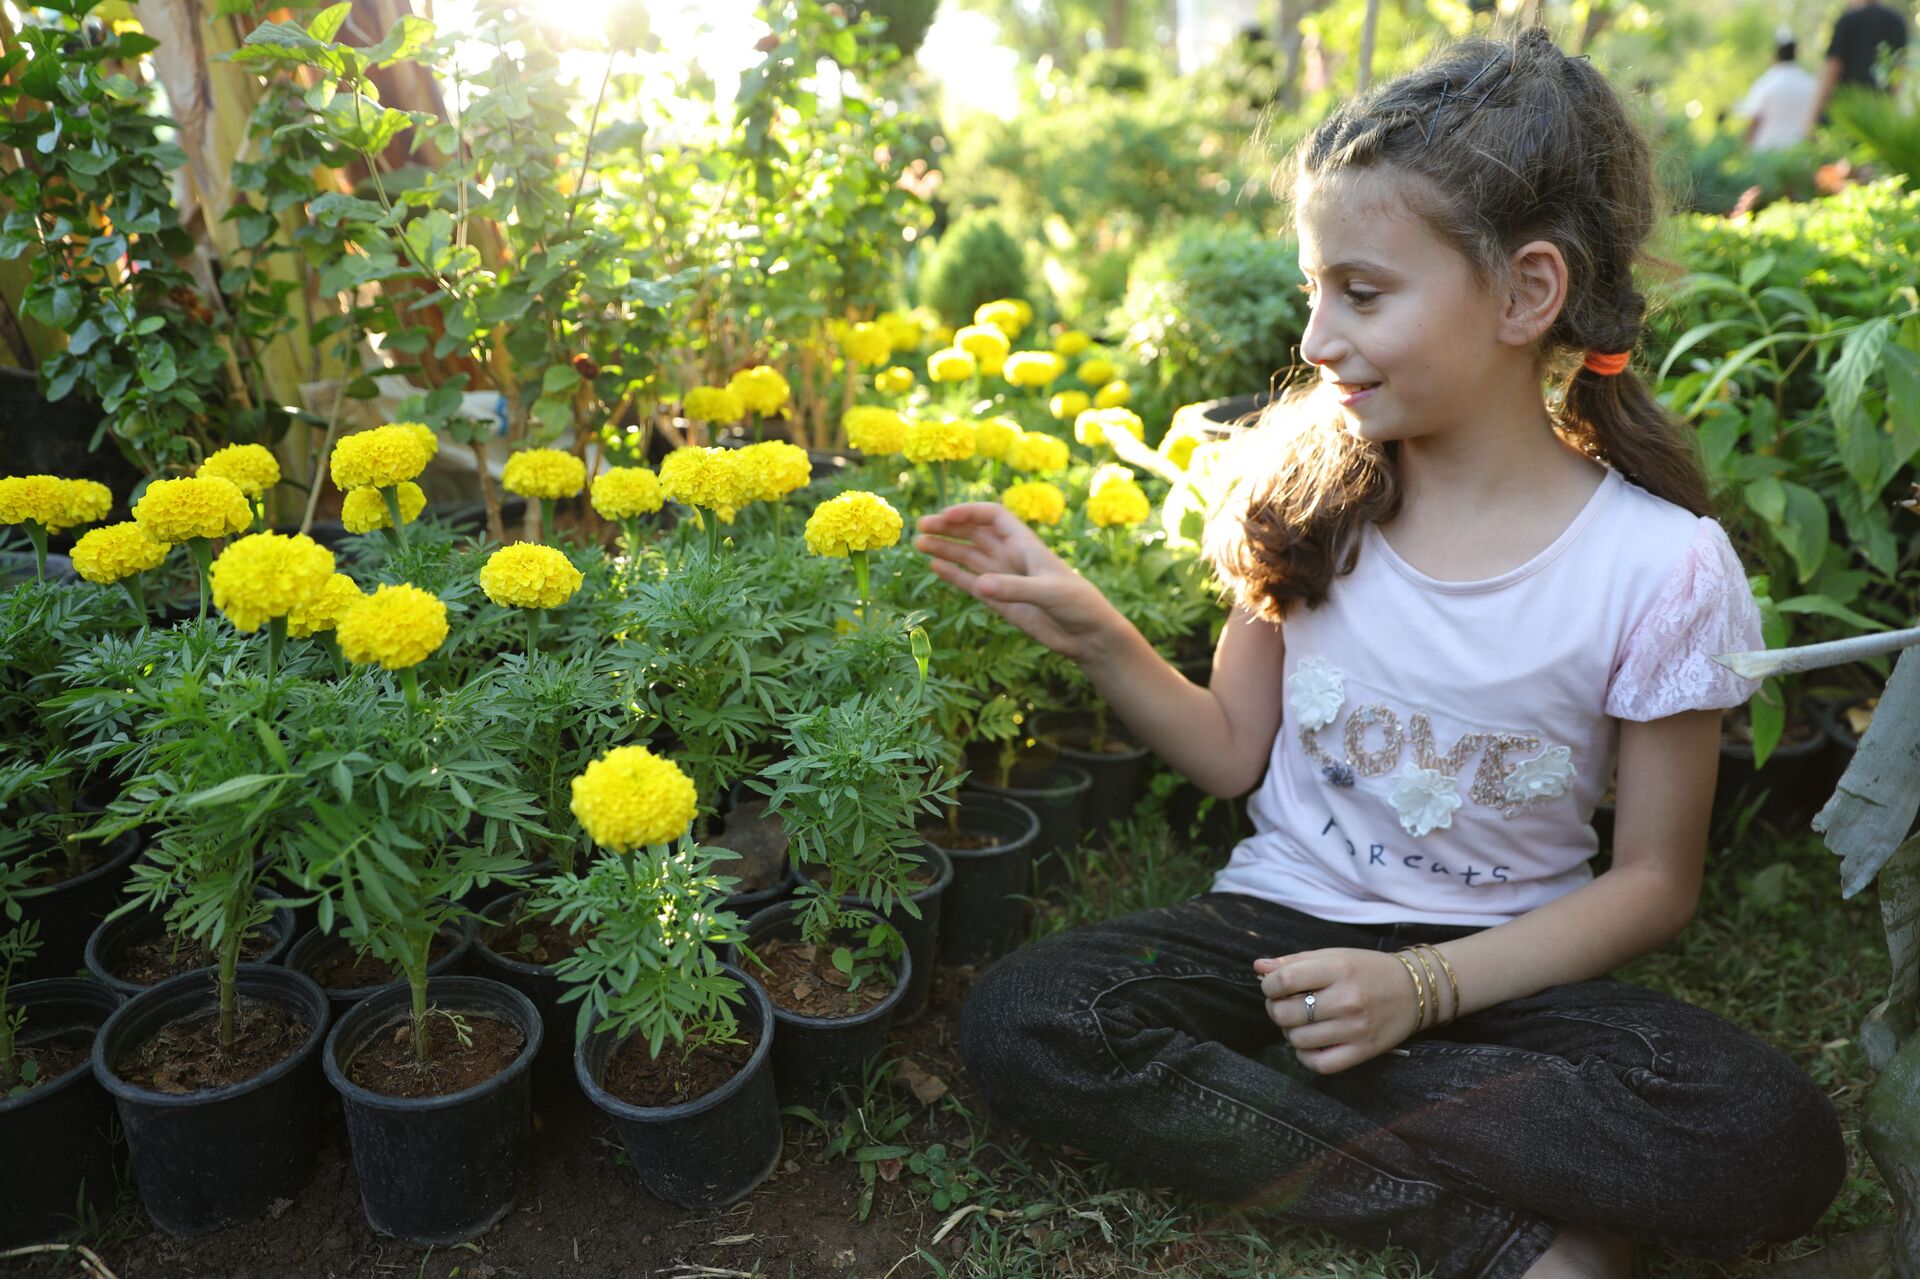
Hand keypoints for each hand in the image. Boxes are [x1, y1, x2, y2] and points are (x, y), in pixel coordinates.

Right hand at [915, 503, 1118, 662]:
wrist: (1089, 636)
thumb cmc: (1079, 605)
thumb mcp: (1049, 593)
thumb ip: (1015, 589)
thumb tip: (980, 585)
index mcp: (1026, 545)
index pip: (993, 517)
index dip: (969, 512)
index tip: (946, 516)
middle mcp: (1012, 557)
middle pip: (975, 533)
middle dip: (949, 527)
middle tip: (922, 526)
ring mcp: (1004, 579)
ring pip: (969, 557)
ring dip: (946, 548)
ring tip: (919, 544)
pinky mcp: (1000, 601)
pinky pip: (970, 583)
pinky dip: (953, 574)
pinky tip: (935, 566)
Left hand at [1254, 947, 1422, 1074]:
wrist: (1415, 991)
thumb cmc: (1368, 970)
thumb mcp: (1334, 956)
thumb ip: (1295, 961)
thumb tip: (1258, 967)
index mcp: (1338, 969)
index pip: (1285, 980)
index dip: (1269, 985)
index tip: (1273, 986)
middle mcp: (1347, 1000)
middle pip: (1286, 1013)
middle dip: (1276, 1009)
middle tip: (1285, 1005)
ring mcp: (1355, 1029)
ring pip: (1298, 1040)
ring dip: (1290, 1032)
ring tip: (1301, 1023)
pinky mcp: (1363, 1052)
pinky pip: (1319, 1064)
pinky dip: (1306, 1056)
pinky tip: (1310, 1043)